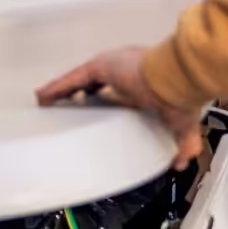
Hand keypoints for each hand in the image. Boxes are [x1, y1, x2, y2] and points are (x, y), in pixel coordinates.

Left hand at [35, 46, 204, 170]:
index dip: (106, 100)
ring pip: (80, 81)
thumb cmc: (180, 94)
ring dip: (65, 92)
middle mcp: (125, 70)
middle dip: (82, 95)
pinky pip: (71, 79)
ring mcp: (111, 67)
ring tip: (50, 104)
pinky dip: (57, 88)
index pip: (119, 91)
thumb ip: (183, 141)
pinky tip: (44, 98)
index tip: (97, 112)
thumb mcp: (183, 121)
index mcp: (144, 82)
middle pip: (95, 84)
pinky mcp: (100, 66)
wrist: (176, 79)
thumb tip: (182, 163)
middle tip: (70, 111)